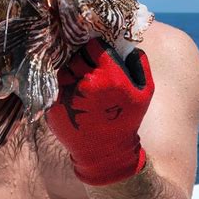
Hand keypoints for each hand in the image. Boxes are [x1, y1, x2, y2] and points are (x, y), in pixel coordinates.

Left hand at [46, 39, 153, 184]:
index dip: (95, 48)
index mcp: (109, 76)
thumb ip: (140, 65)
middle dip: (82, 60)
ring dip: (70, 73)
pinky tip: (72, 95)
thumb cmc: (126, 121)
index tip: (97, 54)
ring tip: (79, 83)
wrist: (105, 153)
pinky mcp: (54, 105)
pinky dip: (61, 87)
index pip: (93, 46)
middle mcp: (86, 83)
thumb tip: (129, 46)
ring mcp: (68, 94)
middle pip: (76, 56)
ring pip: (63, 70)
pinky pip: (54, 86)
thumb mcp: (144, 93)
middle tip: (88, 69)